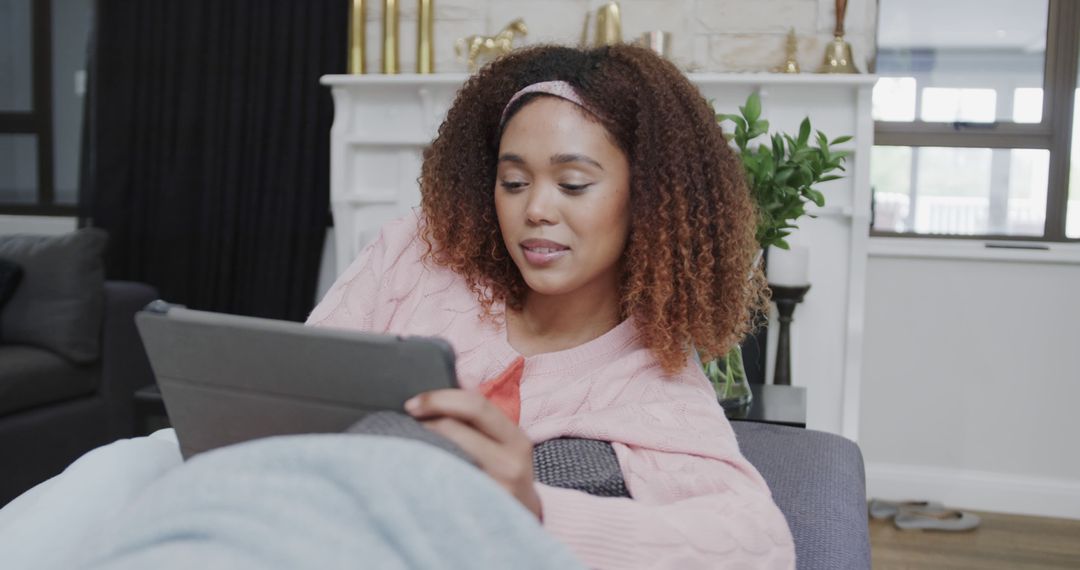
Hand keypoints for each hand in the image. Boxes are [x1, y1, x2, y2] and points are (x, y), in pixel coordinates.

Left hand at [405, 389, 541, 519]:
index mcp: (516, 440)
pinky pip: (443, 482)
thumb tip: (435, 400)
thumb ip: (480, 423)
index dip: (440, 399)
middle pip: (456, 429)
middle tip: (406, 419)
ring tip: (408, 440)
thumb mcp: (506, 446)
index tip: (414, 403)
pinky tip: (416, 466)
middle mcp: (510, 463)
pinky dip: (426, 468)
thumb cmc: (505, 474)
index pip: (476, 406)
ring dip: (421, 443)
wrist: (522, 519)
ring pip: (446, 455)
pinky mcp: (477, 506)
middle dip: (425, 420)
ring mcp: (495, 488)